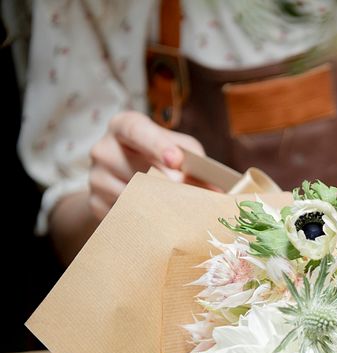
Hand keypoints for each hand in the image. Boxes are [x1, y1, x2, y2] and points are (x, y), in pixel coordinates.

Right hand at [87, 110, 206, 220]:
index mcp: (124, 126)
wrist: (127, 177)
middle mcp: (104, 149)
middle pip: (138, 170)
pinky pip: (127, 215)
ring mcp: (96, 177)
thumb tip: (219, 192)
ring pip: (134, 197)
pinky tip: (158, 217)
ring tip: (179, 209)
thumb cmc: (161, 157)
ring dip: (161, 206)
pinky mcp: (95, 203)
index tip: (176, 161)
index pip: (137, 131)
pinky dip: (147, 219)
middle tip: (192, 197)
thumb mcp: (180, 149)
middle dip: (169, 185)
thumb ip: (194, 161)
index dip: (157, 145)